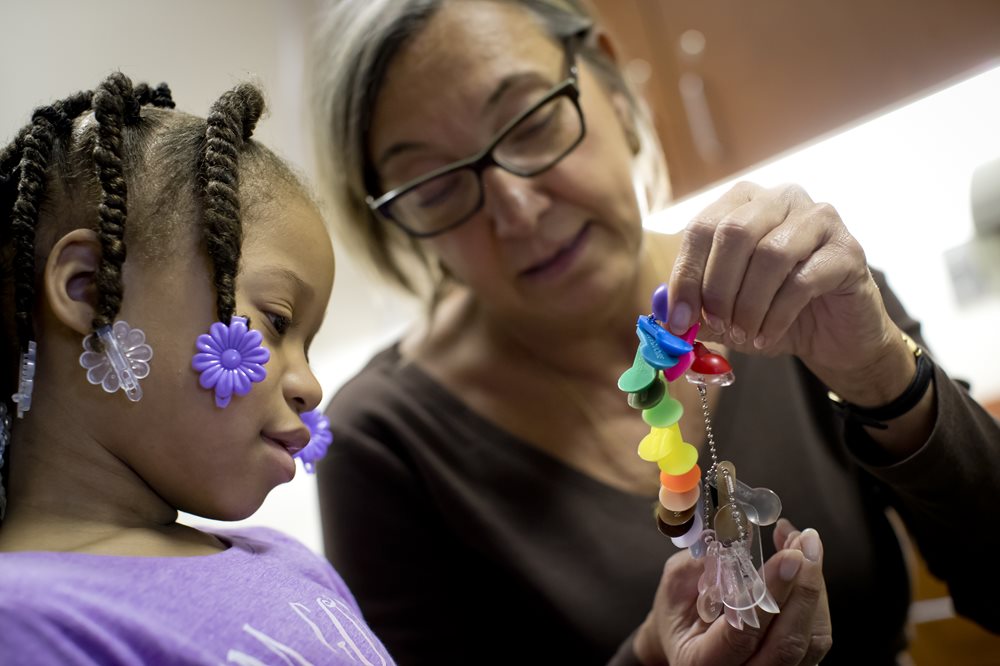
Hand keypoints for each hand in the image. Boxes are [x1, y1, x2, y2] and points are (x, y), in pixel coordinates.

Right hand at [632, 520, 831, 665]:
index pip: (743, 633)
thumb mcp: (675, 586)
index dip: (770, 594)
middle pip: (788, 642)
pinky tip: (804, 563)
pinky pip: (817, 636)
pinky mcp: (794, 665)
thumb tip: (739, 534)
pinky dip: (816, 597)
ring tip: (804, 543)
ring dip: (815, 587)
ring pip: (812, 640)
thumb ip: (702, 564)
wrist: (686, 642)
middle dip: (804, 587)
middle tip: (805, 542)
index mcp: (702, 661)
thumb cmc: (678, 614)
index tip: (788, 556)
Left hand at [665, 182, 899, 382]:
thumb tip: (662, 316)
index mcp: (743, 201)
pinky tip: (767, 335)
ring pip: (770, 254)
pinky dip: (776, 316)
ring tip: (744, 334)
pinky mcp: (847, 250)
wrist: (833, 334)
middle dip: (717, 288)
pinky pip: (803, 280)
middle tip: (717, 325)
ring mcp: (819, 219)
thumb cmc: (772, 313)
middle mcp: (781, 198)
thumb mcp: (724, 312)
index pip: (702, 228)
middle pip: (735, 233)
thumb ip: (694, 308)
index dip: (686, 276)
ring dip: (749, 305)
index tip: (678, 320)